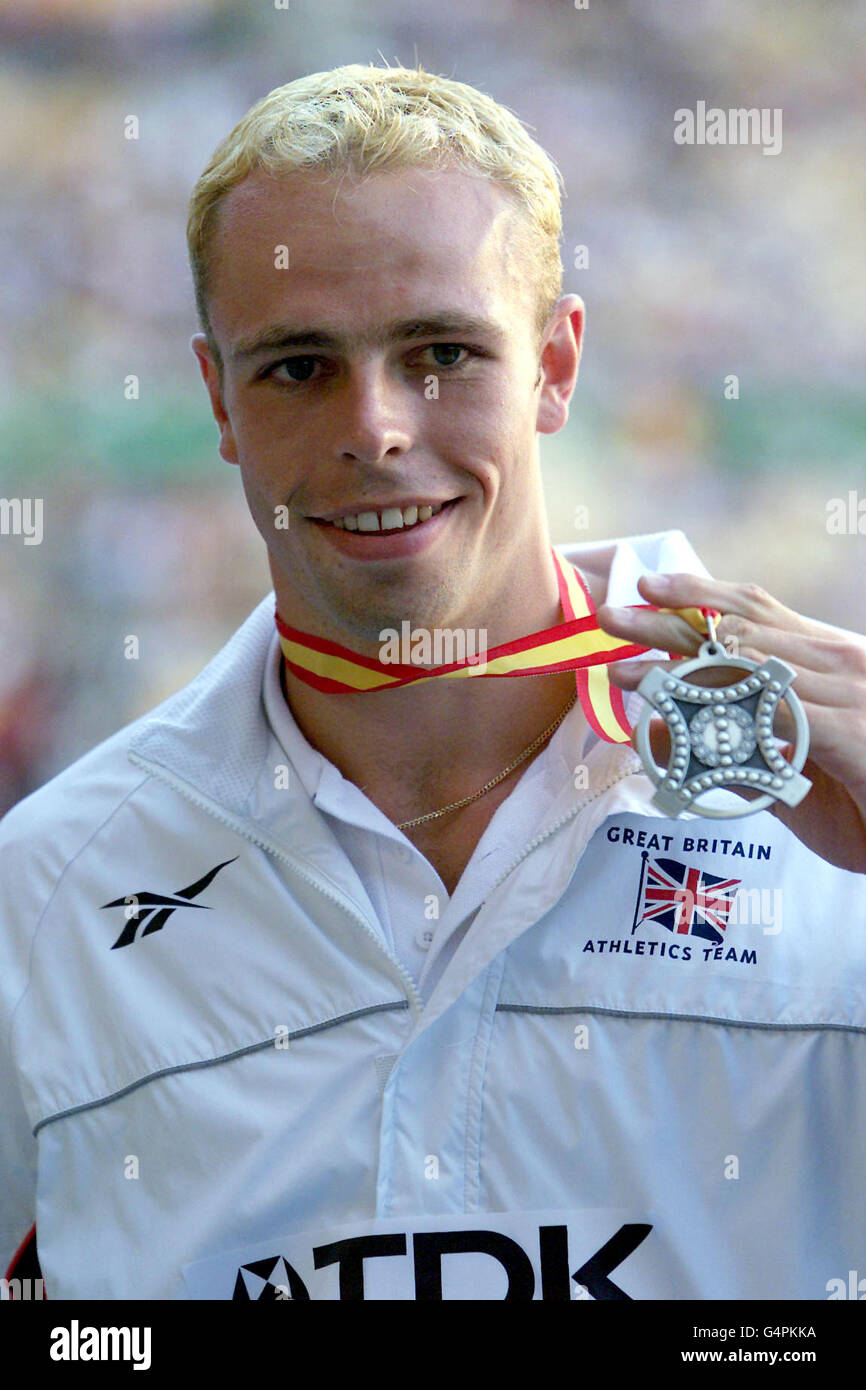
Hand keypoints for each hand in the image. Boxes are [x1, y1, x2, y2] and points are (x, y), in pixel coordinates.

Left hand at [598, 572, 865, 873]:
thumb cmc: (862, 800)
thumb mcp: (788, 770)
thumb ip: (730, 749)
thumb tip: (663, 732)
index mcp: (825, 657)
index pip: (755, 609)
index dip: (698, 593)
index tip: (647, 588)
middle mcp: (837, 661)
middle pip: (739, 628)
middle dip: (669, 621)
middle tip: (611, 616)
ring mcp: (848, 691)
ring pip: (750, 664)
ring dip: (680, 666)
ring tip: (627, 670)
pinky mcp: (851, 731)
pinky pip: (775, 711)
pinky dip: (726, 710)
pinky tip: (684, 712)